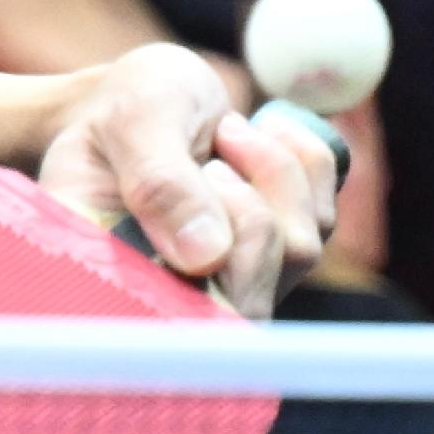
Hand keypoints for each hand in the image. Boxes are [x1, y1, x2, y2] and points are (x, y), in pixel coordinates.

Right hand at [35, 43, 338, 315]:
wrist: (153, 94)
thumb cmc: (126, 104)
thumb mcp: (132, 120)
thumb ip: (160, 182)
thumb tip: (207, 258)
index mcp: (110, 281)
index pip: (161, 340)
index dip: (198, 310)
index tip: (208, 240)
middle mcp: (176, 299)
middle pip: (249, 305)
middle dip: (248, 214)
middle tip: (213, 159)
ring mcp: (234, 282)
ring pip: (298, 252)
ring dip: (273, 173)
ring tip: (228, 133)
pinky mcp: (280, 253)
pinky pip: (323, 218)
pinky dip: (303, 162)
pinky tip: (259, 134)